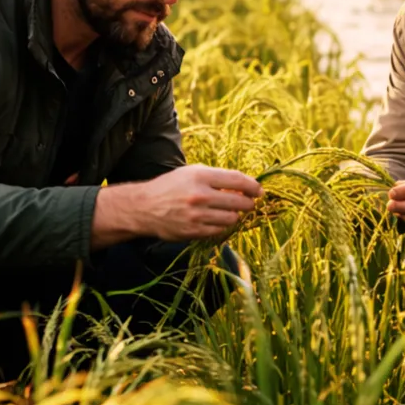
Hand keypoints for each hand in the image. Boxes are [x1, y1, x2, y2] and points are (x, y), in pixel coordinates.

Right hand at [131, 164, 262, 241]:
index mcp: (200, 176)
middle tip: (248, 203)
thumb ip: (218, 177)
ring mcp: (197, 215)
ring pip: (232, 218)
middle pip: (240, 201)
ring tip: (227, 210)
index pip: (237, 180)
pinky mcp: (194, 231)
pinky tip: (215, 220)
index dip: (253, 186)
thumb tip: (246, 185)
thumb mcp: (192, 173)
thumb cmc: (171, 186)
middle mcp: (200, 195)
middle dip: (248, 203)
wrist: (144, 207)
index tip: (260, 190)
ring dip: (234, 215)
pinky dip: (222, 226)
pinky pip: (220, 230)